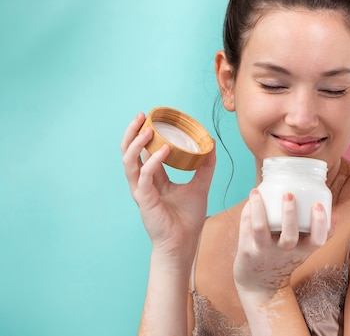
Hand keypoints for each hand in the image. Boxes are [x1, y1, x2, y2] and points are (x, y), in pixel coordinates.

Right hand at [121, 113, 215, 259]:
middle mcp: (143, 183)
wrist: (184, 243)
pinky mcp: (145, 200)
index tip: (152, 117)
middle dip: (132, 133)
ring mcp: (141, 191)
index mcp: (153, 179)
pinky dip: (153, 162)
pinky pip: (144, 176)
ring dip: (137, 144)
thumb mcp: (200, 185)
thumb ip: (205, 165)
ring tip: (149, 130)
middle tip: (142, 116)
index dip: (144, 134)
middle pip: (129, 152)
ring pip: (129, 162)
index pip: (143, 151)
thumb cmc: (188, 218)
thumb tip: (211, 143)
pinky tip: (165, 150)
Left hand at [233, 189, 331, 298]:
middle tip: (289, 194)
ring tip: (257, 192)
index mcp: (302, 251)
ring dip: (259, 209)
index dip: (320, 224)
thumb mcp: (306, 250)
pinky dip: (248, 212)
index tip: (318, 205)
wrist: (260, 283)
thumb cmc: (286, 258)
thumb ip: (322, 233)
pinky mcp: (248, 250)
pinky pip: (246, 228)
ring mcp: (264, 252)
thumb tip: (334, 213)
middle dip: (289, 214)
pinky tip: (251, 198)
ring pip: (260, 230)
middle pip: (289, 236)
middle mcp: (284, 253)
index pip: (317, 241)